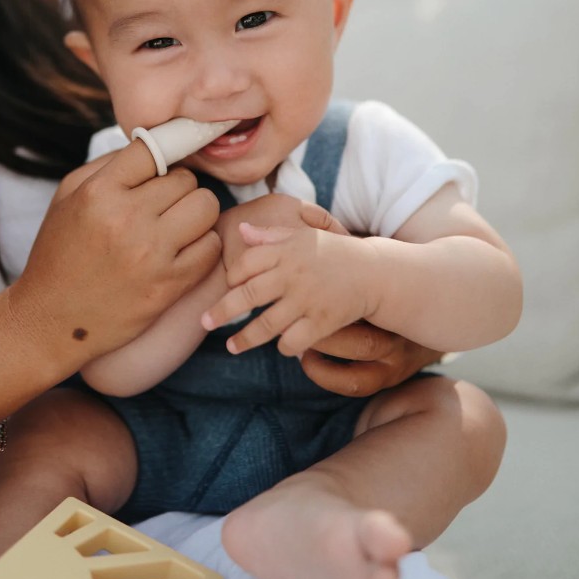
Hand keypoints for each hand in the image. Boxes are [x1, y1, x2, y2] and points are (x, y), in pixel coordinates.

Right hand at [11, 138, 220, 366]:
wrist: (50, 321)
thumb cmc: (59, 255)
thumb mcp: (67, 197)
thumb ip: (108, 165)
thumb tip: (153, 146)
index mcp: (99, 193)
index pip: (154, 149)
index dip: (162, 157)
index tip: (162, 170)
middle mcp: (126, 219)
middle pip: (186, 180)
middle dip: (178, 190)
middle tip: (162, 207)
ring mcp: (151, 254)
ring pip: (206, 207)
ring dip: (196, 215)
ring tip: (176, 227)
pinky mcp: (169, 285)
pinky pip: (211, 247)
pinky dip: (202, 246)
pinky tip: (182, 252)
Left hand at [203, 200, 440, 393]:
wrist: (374, 271)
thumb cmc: (333, 252)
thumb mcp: (304, 236)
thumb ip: (272, 236)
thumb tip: (242, 230)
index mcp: (285, 251)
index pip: (244, 265)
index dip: (232, 278)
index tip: (228, 286)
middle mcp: (292, 275)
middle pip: (247, 297)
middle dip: (221, 313)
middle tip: (204, 323)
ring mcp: (307, 300)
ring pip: (266, 325)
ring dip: (245, 340)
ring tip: (231, 347)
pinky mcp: (322, 321)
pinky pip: (293, 341)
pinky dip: (284, 346)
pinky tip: (280, 346)